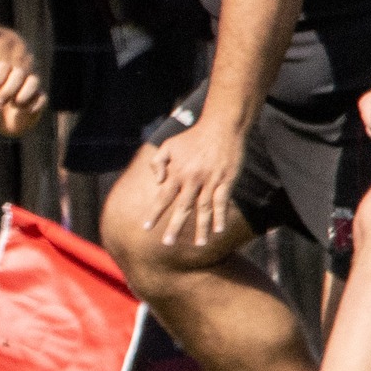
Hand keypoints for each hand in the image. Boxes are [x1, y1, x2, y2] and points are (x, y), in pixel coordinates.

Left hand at [0, 28, 46, 136]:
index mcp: (2, 72)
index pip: (4, 66)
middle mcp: (17, 77)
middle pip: (19, 73)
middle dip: (8, 90)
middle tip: (0, 101)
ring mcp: (29, 88)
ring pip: (34, 81)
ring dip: (22, 95)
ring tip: (14, 104)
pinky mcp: (38, 101)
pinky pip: (42, 98)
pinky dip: (33, 105)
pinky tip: (23, 110)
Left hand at [142, 119, 245, 247]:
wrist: (221, 126)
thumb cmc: (193, 137)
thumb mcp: (169, 144)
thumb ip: (158, 162)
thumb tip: (157, 182)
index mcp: (177, 172)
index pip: (163, 196)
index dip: (154, 213)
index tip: (146, 228)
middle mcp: (192, 178)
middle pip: (182, 207)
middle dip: (174, 226)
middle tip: (167, 243)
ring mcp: (209, 180)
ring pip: (203, 208)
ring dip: (201, 227)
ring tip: (199, 244)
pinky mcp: (225, 180)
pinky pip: (222, 201)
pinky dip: (220, 216)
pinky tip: (218, 230)